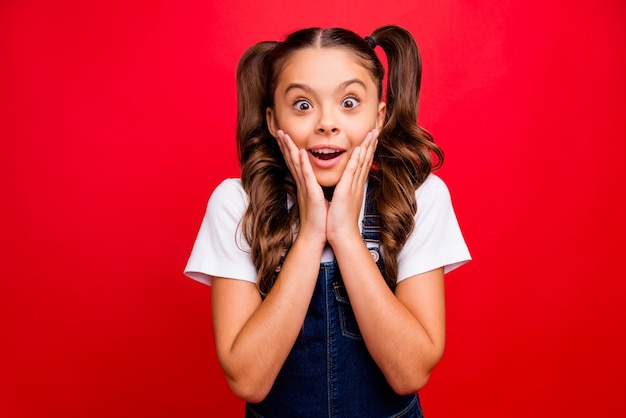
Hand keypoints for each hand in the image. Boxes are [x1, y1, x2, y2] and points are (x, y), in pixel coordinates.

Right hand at [276, 130, 327, 245]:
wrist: (316, 236)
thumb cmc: (318, 219)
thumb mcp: (316, 199)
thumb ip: (313, 189)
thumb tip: (314, 183)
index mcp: (304, 184)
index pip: (295, 163)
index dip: (289, 149)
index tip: (285, 136)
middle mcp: (302, 184)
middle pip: (291, 160)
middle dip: (285, 145)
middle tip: (278, 130)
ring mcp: (305, 188)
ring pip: (296, 165)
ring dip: (290, 149)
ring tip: (284, 135)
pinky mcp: (311, 194)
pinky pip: (306, 177)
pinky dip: (303, 164)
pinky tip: (301, 152)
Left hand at [326, 129, 378, 245]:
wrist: (341, 234)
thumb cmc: (340, 220)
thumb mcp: (343, 202)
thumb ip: (345, 192)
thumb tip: (345, 187)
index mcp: (355, 186)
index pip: (362, 165)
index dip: (367, 151)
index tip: (371, 139)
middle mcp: (357, 184)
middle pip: (366, 160)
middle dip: (371, 144)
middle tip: (376, 130)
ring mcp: (353, 186)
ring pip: (362, 162)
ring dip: (367, 147)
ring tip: (372, 133)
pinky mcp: (346, 190)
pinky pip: (352, 171)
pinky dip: (356, 159)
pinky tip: (360, 148)